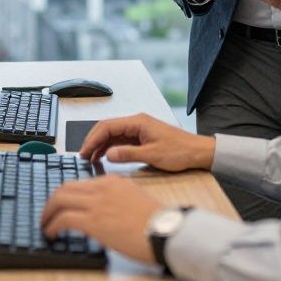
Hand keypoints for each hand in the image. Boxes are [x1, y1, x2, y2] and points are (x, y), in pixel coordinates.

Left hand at [41, 175, 161, 263]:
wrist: (165, 230)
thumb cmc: (156, 221)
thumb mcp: (134, 200)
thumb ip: (116, 200)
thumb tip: (103, 213)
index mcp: (113, 181)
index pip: (81, 183)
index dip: (67, 195)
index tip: (62, 206)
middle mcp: (102, 187)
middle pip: (65, 187)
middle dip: (52, 201)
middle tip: (47, 214)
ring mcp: (97, 203)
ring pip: (59, 199)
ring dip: (48, 212)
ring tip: (45, 224)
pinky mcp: (93, 221)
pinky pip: (63, 219)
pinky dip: (52, 225)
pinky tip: (51, 233)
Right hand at [80, 112, 214, 172]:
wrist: (198, 152)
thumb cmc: (180, 151)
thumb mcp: (153, 155)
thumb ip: (128, 154)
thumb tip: (108, 154)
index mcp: (138, 122)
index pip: (107, 126)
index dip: (93, 139)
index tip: (84, 152)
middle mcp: (136, 122)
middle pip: (107, 128)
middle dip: (93, 141)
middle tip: (83, 155)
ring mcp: (138, 130)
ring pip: (112, 134)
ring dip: (100, 145)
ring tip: (90, 158)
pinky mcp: (141, 137)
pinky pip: (120, 140)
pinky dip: (110, 147)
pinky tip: (104, 156)